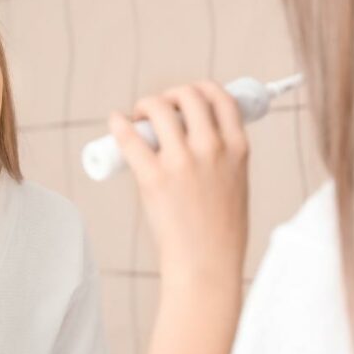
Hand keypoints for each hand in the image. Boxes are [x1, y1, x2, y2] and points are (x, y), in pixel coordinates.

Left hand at [108, 81, 248, 284]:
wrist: (207, 264)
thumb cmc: (220, 231)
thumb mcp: (236, 182)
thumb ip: (221, 156)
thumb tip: (194, 134)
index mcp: (237, 148)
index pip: (220, 96)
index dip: (199, 90)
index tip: (186, 99)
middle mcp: (212, 148)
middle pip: (187, 95)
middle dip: (169, 96)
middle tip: (158, 111)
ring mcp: (182, 162)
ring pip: (158, 108)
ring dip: (145, 106)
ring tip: (138, 119)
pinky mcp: (154, 178)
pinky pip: (130, 138)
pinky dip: (119, 124)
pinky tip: (115, 122)